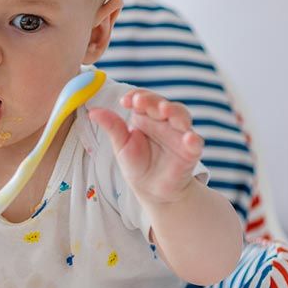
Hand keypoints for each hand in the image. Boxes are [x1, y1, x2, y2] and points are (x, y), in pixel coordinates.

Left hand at [88, 89, 203, 204]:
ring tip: (165, 111)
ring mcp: (179, 134)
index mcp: (145, 116)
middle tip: (142, 102)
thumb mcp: (121, 145)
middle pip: (162, 103)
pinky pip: (195, 142)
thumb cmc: (136, 164)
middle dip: (153, 101)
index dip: (136, 96)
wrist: (151, 190)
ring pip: (181, 116)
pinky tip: (188, 138)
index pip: (143, 98)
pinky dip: (193, 139)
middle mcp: (164, 121)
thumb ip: (112, 127)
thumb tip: (92, 111)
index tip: (125, 101)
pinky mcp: (190, 151)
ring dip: (174, 112)